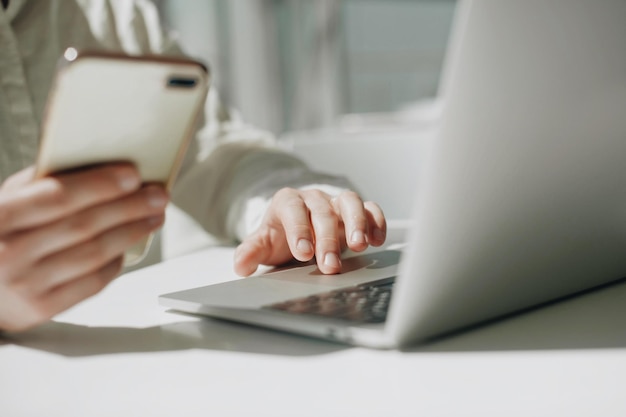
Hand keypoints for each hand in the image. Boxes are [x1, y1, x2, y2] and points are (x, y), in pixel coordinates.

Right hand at [0, 163, 168, 331]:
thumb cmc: (0, 234)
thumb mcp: (7, 202)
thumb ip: (43, 183)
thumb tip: (102, 165)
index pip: (59, 196)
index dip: (100, 184)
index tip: (133, 174)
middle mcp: (9, 252)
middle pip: (85, 225)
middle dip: (130, 207)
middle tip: (159, 195)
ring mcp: (26, 284)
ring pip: (95, 253)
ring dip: (133, 232)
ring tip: (154, 216)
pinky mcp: (42, 308)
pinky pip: (93, 282)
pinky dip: (116, 261)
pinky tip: (129, 246)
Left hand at [234, 188, 385, 275]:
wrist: (296, 230)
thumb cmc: (280, 236)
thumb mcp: (263, 244)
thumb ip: (251, 252)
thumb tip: (240, 265)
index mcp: (288, 202)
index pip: (294, 210)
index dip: (299, 230)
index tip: (303, 253)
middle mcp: (313, 198)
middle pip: (322, 212)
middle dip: (327, 239)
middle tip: (330, 265)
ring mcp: (336, 202)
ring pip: (350, 202)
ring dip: (357, 223)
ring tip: (360, 246)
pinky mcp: (355, 210)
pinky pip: (369, 208)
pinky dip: (376, 221)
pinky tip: (378, 240)